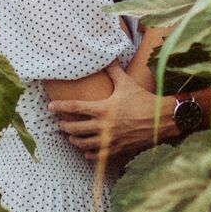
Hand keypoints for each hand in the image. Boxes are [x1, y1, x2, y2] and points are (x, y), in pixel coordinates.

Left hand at [48, 62, 163, 162]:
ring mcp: (110, 139)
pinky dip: (89, 153)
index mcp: (103, 108)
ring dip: (74, 140)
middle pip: (75, 128)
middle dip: (65, 126)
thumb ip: (113, 71)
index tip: (50, 107)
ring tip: (70, 137)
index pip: (75, 107)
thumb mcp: (127, 83)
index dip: (60, 107)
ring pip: (84, 143)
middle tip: (60, 124)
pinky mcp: (117, 148)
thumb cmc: (143, 99)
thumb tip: (107, 56)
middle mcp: (104, 126)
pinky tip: (86, 151)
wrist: (160, 119)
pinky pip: (97, 155)